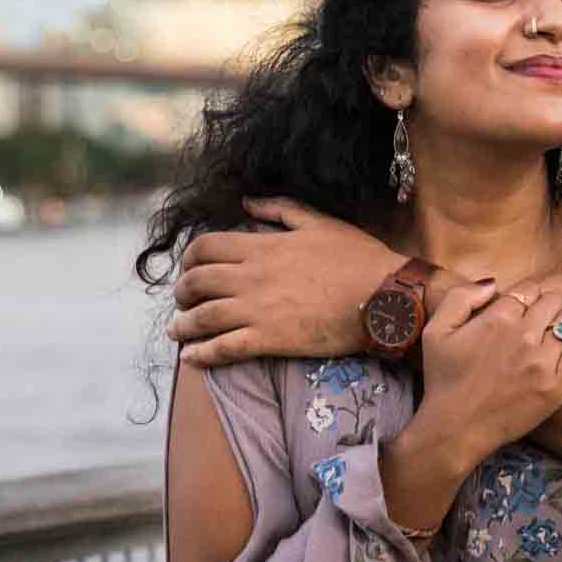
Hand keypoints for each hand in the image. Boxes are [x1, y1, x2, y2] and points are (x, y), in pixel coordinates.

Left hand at [168, 198, 402, 369]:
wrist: (384, 297)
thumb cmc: (357, 258)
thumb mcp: (319, 222)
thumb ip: (279, 209)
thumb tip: (247, 202)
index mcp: (262, 246)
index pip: (205, 247)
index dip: (189, 259)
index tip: (191, 269)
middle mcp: (252, 276)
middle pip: (196, 282)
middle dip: (181, 293)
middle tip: (183, 302)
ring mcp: (259, 309)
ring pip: (202, 317)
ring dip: (183, 326)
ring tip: (178, 332)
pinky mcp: (270, 339)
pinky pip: (224, 348)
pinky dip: (201, 354)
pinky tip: (191, 359)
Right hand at [380, 280, 561, 533]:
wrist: (455, 429)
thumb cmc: (443, 380)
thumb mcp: (436, 330)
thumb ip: (462, 297)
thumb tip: (492, 283)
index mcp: (497, 318)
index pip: (528, 289)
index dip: (526, 295)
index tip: (523, 308)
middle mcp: (523, 335)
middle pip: (552, 301)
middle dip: (546, 306)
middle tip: (540, 321)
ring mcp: (542, 362)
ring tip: (558, 331)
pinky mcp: (556, 386)